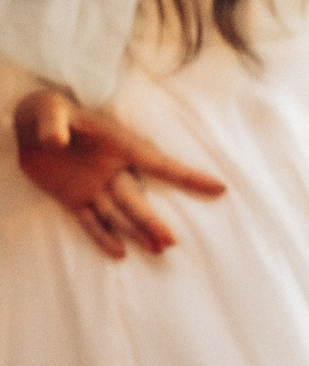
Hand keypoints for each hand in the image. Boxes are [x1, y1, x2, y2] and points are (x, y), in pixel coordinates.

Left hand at [14, 90, 226, 258]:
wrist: (32, 125)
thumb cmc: (48, 112)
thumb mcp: (49, 112)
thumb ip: (53, 125)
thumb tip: (55, 140)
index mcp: (118, 146)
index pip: (159, 165)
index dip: (189, 177)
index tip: (219, 188)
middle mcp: (112, 170)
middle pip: (137, 200)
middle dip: (153, 221)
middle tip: (171, 241)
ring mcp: (94, 186)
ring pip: (119, 214)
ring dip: (137, 232)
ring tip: (158, 249)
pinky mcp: (73, 198)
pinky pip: (90, 221)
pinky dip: (102, 237)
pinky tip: (119, 253)